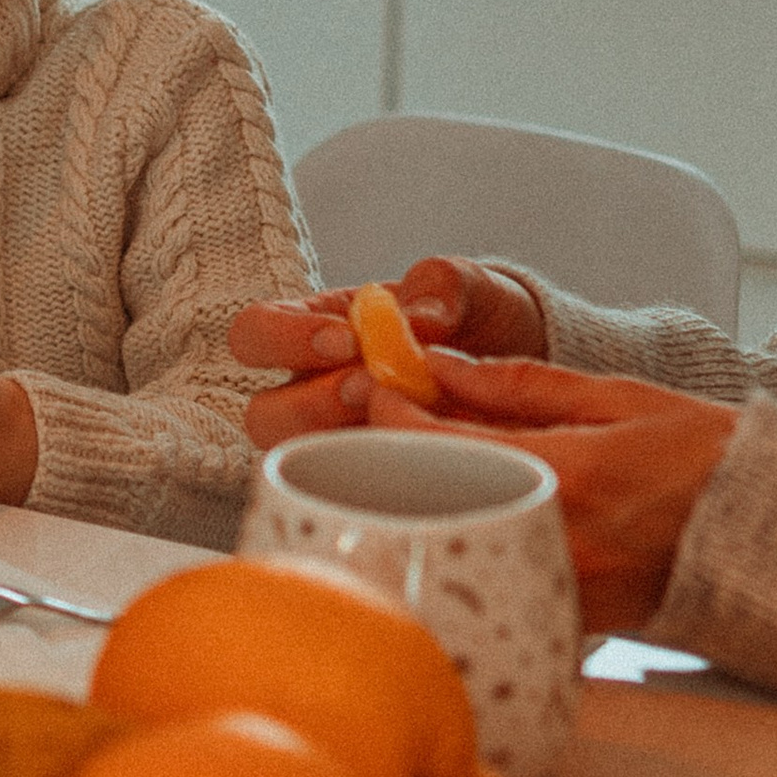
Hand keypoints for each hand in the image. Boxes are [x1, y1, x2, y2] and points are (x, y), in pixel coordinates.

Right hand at [231, 258, 548, 446]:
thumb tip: (422, 317)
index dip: (284, 339)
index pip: (255, 333)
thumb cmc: (478, 314)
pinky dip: (386, 476)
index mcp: (315, 328)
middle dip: (312, 403)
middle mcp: (314, 388)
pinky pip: (354, 491)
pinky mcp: (375, 477)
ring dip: (342, 443)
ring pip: (298, 461)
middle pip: (263, 414)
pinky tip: (428, 453)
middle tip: (370, 387)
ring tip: (401, 420)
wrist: (520, 359)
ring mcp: (341, 439)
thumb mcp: (468, 286)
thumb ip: (443, 287)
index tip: (345, 340)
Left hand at [365, 352, 738, 633]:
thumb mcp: (619, 397)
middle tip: (382, 424)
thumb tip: (441, 364)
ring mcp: (557, 587)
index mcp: (567, 474)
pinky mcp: (564, 618)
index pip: (441, 441)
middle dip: (390, 456)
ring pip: (451, 541)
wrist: (767, 532)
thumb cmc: (707, 456)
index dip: (392, 409)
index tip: (379, 384)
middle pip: (428, 497)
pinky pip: (490, 575)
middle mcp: (554, 537)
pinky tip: (464, 508)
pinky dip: (465, 538)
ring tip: (419, 462)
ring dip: (420, 499)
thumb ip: (520, 384)